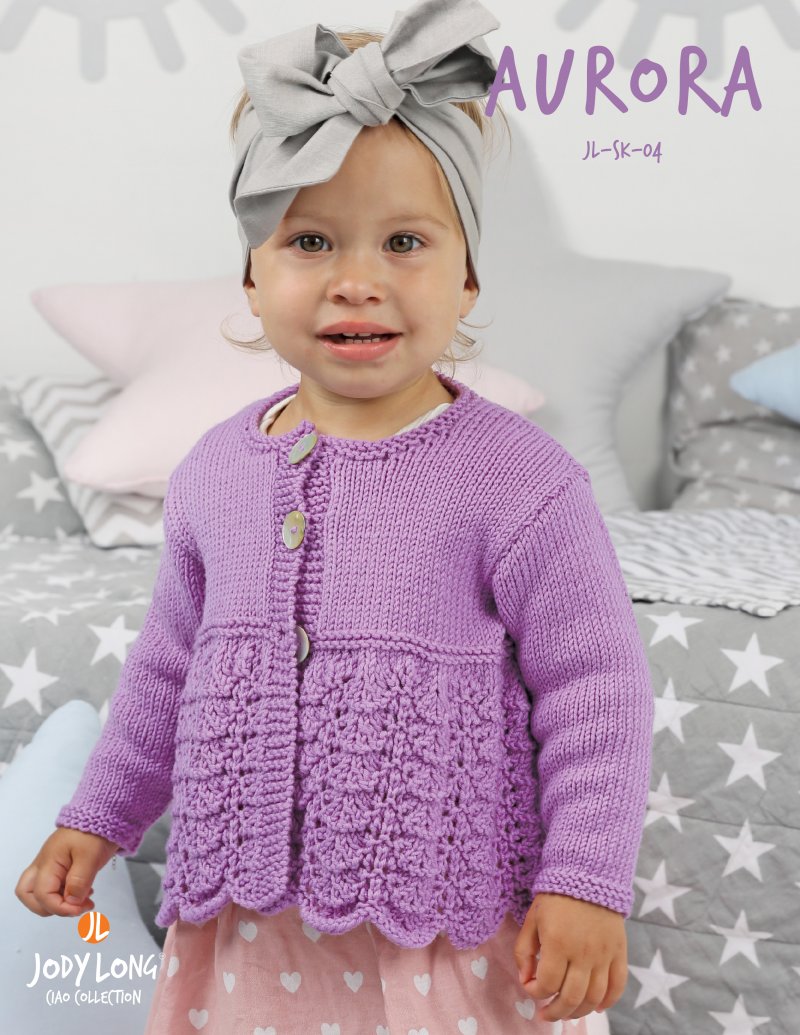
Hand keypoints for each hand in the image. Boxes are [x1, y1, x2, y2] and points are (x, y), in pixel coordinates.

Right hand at [15, 828, 119, 918]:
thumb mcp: (90, 856)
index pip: (42, 894)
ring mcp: (49, 865)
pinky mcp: (59, 865)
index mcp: (48, 862)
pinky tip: (85, 892)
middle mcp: (43, 865)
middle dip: (48, 907)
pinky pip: (53, 885)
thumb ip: (79, 881)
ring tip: (83, 899)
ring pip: (38, 891)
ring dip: (57, 902)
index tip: (81, 908)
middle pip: (28, 894)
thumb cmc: (94, 833)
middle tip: (74, 906)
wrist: (102, 814)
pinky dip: (65, 894)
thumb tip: (71, 903)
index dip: (60, 907)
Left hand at [514, 892, 627, 1021]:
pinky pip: (617, 985)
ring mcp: (604, 954)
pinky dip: (608, 1002)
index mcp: (558, 943)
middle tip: (545, 1014)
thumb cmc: (555, 897)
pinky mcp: (619, 951)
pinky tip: (596, 1007)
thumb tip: (525, 980)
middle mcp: (583, 953)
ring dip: (579, 1012)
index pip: (547, 984)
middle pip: (571, 998)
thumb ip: (523, 951)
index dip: (536, 992)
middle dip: (555, 1011)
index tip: (531, 987)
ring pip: (594, 998)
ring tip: (566, 1013)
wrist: (587, 873)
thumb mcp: (532, 919)